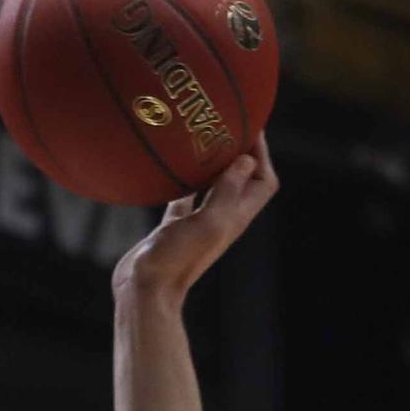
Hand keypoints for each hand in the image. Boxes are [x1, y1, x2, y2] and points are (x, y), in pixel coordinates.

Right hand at [112, 138, 279, 301]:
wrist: (146, 289)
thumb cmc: (178, 259)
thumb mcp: (209, 222)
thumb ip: (227, 191)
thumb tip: (246, 159)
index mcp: (235, 217)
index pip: (263, 181)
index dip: (262, 153)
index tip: (250, 125)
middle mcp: (222, 218)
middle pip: (242, 179)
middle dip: (240, 150)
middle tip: (226, 121)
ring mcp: (198, 221)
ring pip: (214, 184)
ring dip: (214, 160)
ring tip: (204, 134)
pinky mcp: (175, 224)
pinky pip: (186, 194)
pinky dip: (186, 176)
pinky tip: (177, 160)